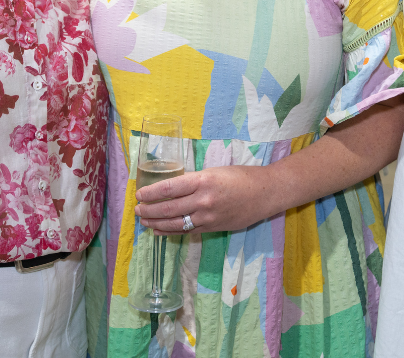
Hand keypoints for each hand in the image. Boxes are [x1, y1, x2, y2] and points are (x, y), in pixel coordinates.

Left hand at [135, 165, 274, 234]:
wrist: (265, 193)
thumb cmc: (241, 177)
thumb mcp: (215, 171)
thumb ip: (195, 181)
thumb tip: (173, 188)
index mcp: (203, 180)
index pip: (169, 188)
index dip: (151, 193)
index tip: (139, 194)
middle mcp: (203, 200)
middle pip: (169, 209)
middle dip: (149, 210)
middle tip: (137, 210)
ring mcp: (208, 217)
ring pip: (175, 223)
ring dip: (157, 224)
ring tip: (144, 221)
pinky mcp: (213, 228)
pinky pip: (187, 231)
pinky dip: (171, 232)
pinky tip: (160, 231)